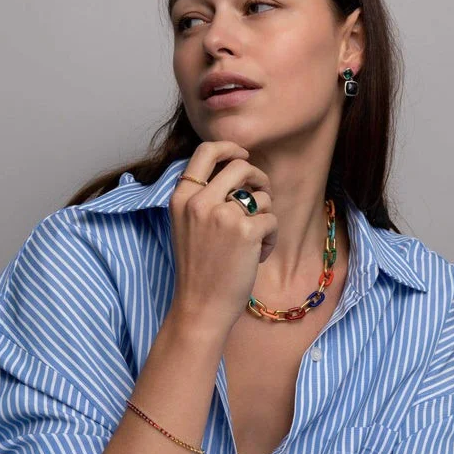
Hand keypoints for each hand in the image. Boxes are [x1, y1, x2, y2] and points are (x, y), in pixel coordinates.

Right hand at [167, 140, 276, 335]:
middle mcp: (199, 201)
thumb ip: (203, 197)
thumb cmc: (198, 269)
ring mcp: (222, 215)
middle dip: (259, 178)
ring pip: (261, 195)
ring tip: (254, 240)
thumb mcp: (186, 225)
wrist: (200, 306)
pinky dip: (270, 238)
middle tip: (263, 196)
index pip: (206, 151)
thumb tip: (237, 170)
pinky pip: (272, 220)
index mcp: (181, 197)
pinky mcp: (245, 231)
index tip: (244, 154)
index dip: (230, 147)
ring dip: (265, 215)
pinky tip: (257, 256)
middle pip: (241, 166)